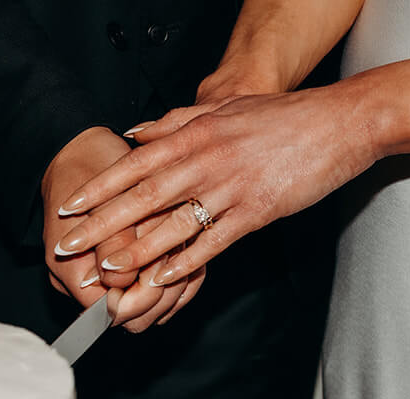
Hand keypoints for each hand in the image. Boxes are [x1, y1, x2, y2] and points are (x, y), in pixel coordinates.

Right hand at [41, 128, 203, 330]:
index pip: (113, 313)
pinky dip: (178, 280)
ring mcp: (112, 282)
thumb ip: (113, 245)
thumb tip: (123, 282)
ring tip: (186, 255)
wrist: (87, 151)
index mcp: (73, 275)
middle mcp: (91, 286)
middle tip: (178, 261)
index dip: (140, 299)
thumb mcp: (101, 203)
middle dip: (162, 294)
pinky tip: (192, 260)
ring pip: (155, 309)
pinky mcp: (132, 270)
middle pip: (137, 318)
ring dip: (175, 286)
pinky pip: (161, 291)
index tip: (158, 270)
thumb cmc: (90, 171)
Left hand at [54, 84, 376, 288]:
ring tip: (108, 270)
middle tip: (70, 245)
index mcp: (196, 133)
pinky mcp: (257, 212)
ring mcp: (232, 188)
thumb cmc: (283, 117)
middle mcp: (207, 160)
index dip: (99, 187)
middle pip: (143, 196)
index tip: (70, 206)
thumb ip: (177, 121)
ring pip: (174, 223)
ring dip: (138, 250)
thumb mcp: (224, 108)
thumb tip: (135, 133)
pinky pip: (215, 241)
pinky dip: (187, 261)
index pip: (135, 164)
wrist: (339, 123)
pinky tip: (164, 279)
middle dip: (102, 224)